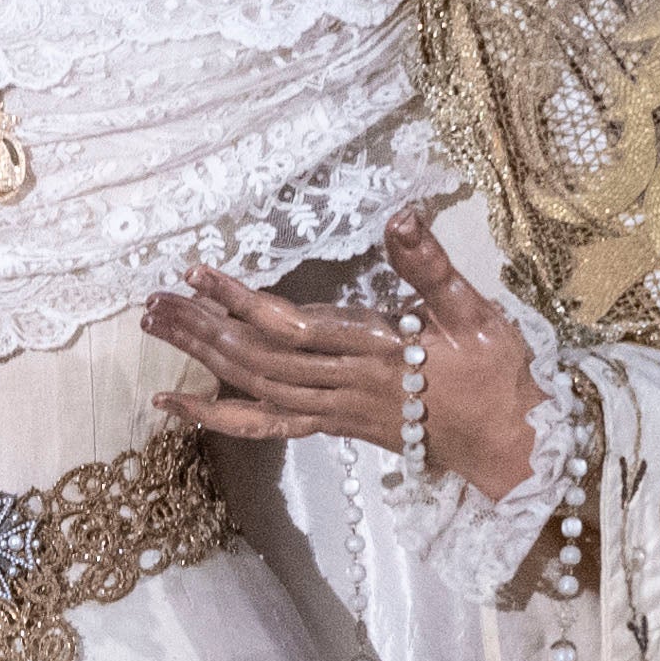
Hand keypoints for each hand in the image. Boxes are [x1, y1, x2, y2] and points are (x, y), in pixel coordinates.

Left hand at [144, 205, 533, 504]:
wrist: (508, 444)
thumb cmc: (494, 374)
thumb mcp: (475, 312)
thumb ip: (431, 268)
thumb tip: (399, 216)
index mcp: (374, 351)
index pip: (292, 327)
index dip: (239, 301)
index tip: (197, 273)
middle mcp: (343, 385)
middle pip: (258, 360)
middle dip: (201, 329)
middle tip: (151, 302)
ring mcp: (334, 411)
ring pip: (254, 388)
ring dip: (200, 359)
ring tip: (157, 327)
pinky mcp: (332, 427)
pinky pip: (266, 426)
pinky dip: (218, 416)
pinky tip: (177, 407)